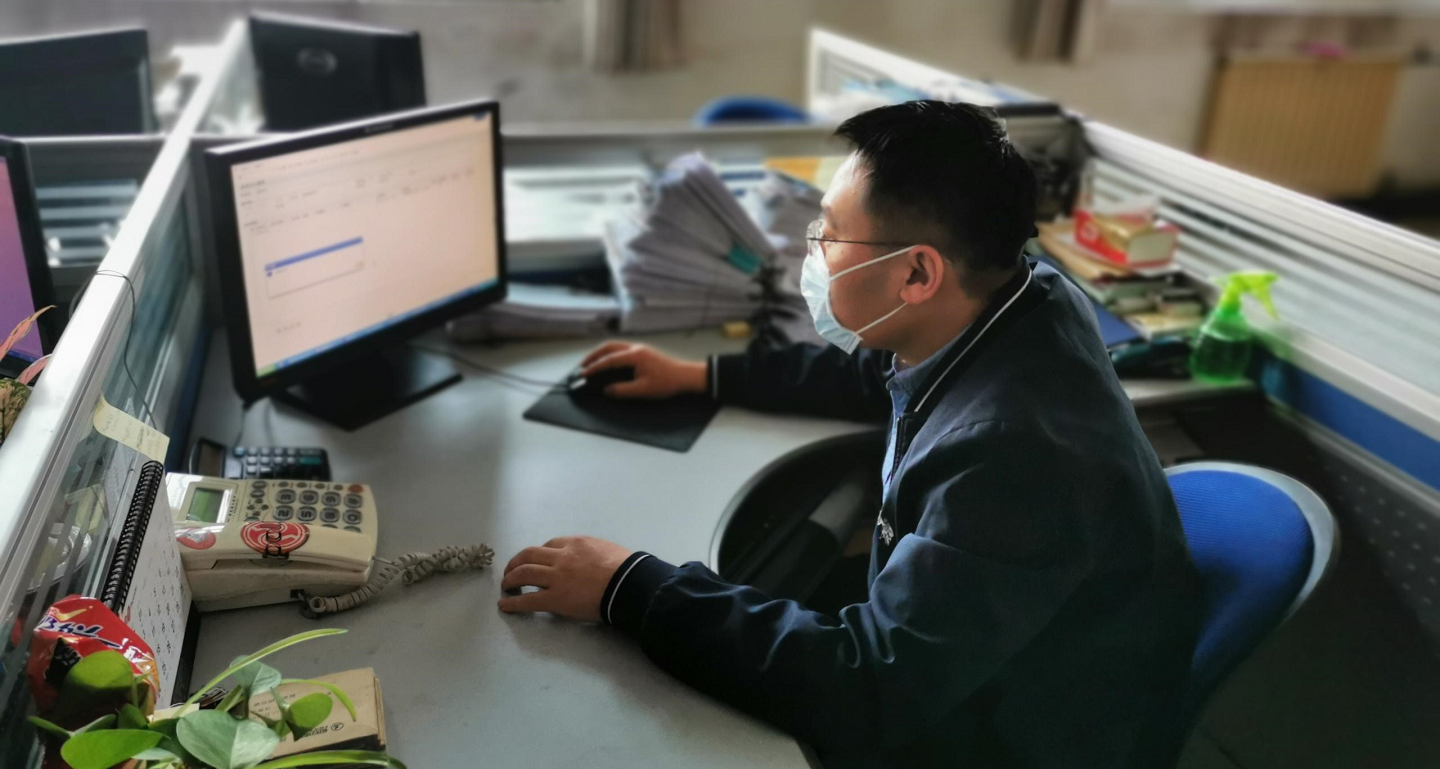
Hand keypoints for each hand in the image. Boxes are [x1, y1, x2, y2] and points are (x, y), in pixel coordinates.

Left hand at [498, 536, 633, 621]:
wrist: (629, 584)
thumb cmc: (626, 568)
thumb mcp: (606, 549)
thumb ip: (591, 553)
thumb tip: (590, 562)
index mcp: (575, 543)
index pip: (549, 545)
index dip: (538, 554)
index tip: (535, 561)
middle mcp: (561, 557)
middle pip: (529, 555)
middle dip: (516, 562)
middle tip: (511, 572)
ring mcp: (556, 577)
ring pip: (524, 573)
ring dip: (511, 578)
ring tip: (506, 586)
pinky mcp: (555, 599)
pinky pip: (528, 600)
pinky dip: (513, 602)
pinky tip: (504, 605)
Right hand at [578, 341, 706, 398]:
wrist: (685, 376)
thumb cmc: (667, 382)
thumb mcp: (643, 390)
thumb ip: (623, 390)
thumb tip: (607, 390)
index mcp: (634, 355)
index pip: (609, 360)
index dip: (595, 367)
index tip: (583, 374)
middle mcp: (635, 348)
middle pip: (609, 347)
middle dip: (594, 355)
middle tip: (583, 365)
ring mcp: (640, 348)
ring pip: (615, 346)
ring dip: (602, 353)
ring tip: (592, 363)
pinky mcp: (643, 352)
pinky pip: (621, 349)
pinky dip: (610, 354)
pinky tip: (608, 362)